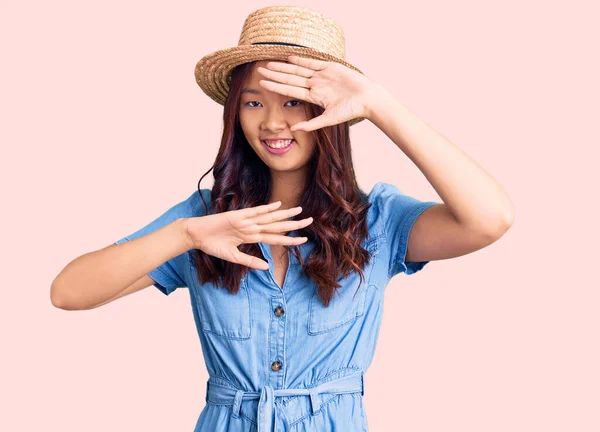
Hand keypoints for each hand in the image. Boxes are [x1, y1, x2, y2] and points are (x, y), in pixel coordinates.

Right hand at [185, 201, 313, 270]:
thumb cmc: (213, 245)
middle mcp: (252, 228)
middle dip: (294, 224)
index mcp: (252, 237)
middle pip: (277, 226)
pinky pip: (254, 212)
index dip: (290, 239)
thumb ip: (249, 261)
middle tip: (311, 221)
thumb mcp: (233, 257)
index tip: (304, 239)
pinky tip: (277, 205)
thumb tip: (267, 267)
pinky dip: (265, 209)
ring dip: (285, 215)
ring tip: (300, 211)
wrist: (196, 235)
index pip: (275, 238)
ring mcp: (246, 221)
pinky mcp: (237, 216)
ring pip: (269, 218)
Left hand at [256, 55, 381, 131]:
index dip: (276, 86)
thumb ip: (311, 125)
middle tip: (259, 70)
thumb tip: (293, 130)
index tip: (262, 84)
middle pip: (290, 78)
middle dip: (275, 74)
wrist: (366, 99)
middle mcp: (314, 85)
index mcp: (313, 97)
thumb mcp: (328, 120)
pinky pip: (313, 62)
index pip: (289, 90)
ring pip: (298, 69)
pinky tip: (288, 57)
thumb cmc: (350, 111)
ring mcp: (321, 75)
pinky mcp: (330, 67)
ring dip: (283, 66)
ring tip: (269, 63)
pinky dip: (301, 59)